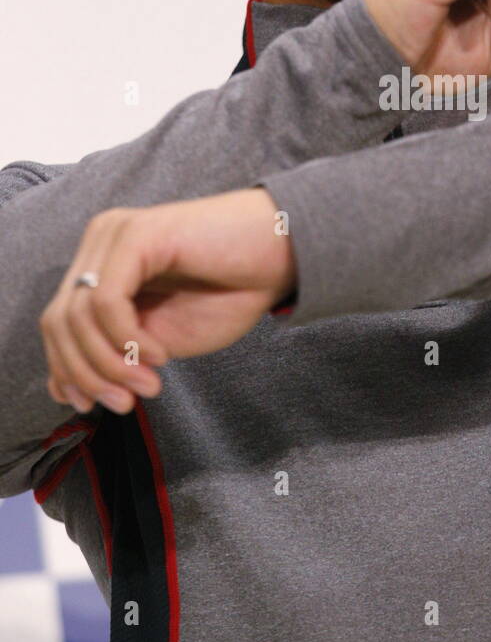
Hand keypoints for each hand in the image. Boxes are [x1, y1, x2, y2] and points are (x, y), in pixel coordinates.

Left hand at [40, 188, 294, 415]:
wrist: (283, 257)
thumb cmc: (230, 292)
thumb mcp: (159, 339)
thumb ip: (112, 354)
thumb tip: (61, 390)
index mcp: (101, 264)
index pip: (56, 324)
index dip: (66, 371)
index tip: (93, 407)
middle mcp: (100, 243)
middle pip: (57, 322)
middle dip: (86, 374)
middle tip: (125, 404)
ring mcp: (115, 234)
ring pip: (76, 316)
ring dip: (110, 365)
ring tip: (149, 386)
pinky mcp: (136, 234)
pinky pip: (107, 301)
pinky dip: (128, 340)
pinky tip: (161, 356)